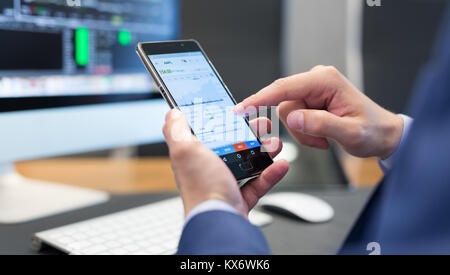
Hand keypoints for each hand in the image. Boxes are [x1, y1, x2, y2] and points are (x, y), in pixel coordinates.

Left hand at [163, 109, 288, 217]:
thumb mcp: (185, 151)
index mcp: (194, 155)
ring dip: (263, 151)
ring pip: (247, 162)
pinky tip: (280, 165)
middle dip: (250, 132)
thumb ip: (177, 130)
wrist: (220, 221)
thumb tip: (172, 114)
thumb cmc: (201, 188)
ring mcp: (224, 184)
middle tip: (262, 124)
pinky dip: (270, 174)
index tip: (237, 110)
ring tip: (274, 143)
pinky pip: (258, 183)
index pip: (206, 131)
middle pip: (231, 144)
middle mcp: (208, 169)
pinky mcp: (239, 198)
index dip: (221, 119)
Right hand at [234, 66, 403, 158]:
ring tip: (323, 139)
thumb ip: (320, 125)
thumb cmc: (372, 130)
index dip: (260, 99)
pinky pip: (293, 117)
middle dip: (297, 127)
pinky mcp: (310, 99)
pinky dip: (304, 131)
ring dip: (302, 132)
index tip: (241, 109)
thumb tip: (293, 118)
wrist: (381, 134)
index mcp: (325, 80)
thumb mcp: (350, 133)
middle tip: (318, 141)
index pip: (284, 88)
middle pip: (284, 104)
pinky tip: (321, 135)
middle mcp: (317, 80)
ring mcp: (312, 89)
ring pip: (287, 113)